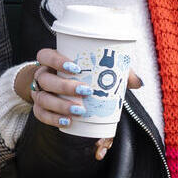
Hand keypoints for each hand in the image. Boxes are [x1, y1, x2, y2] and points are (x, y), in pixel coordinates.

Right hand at [23, 47, 142, 159]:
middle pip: (45, 79)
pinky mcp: (39, 108)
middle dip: (65, 86)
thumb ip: (115, 72)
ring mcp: (38, 93)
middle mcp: (42, 76)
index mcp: (51, 61)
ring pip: (43, 99)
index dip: (56, 60)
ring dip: (61, 105)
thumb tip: (139, 83)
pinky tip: (68, 122)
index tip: (76, 68)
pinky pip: (40, 114)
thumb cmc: (79, 75)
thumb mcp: (94, 69)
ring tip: (80, 110)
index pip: (45, 55)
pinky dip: (54, 119)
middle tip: (86, 91)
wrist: (56, 88)